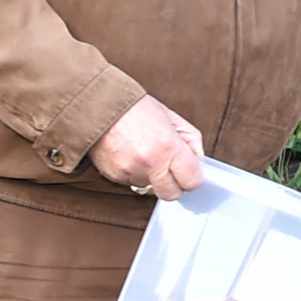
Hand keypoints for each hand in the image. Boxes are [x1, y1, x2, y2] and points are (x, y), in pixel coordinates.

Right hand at [90, 95, 206, 198]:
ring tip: (145, 154)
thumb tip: (198, 162)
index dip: (192, 178)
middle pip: (171, 194)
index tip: (189, 173)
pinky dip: (134, 173)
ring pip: (150, 189)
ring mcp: (130, 171)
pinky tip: (130, 155)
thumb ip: (191, 143)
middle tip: (170, 169)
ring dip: (151, 177)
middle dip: (174, 184)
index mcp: (170, 148)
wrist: (102, 105)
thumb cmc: (137, 109)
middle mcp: (151, 163)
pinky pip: (131, 182)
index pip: (192, 182)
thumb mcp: (174, 119)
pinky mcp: (114, 176)